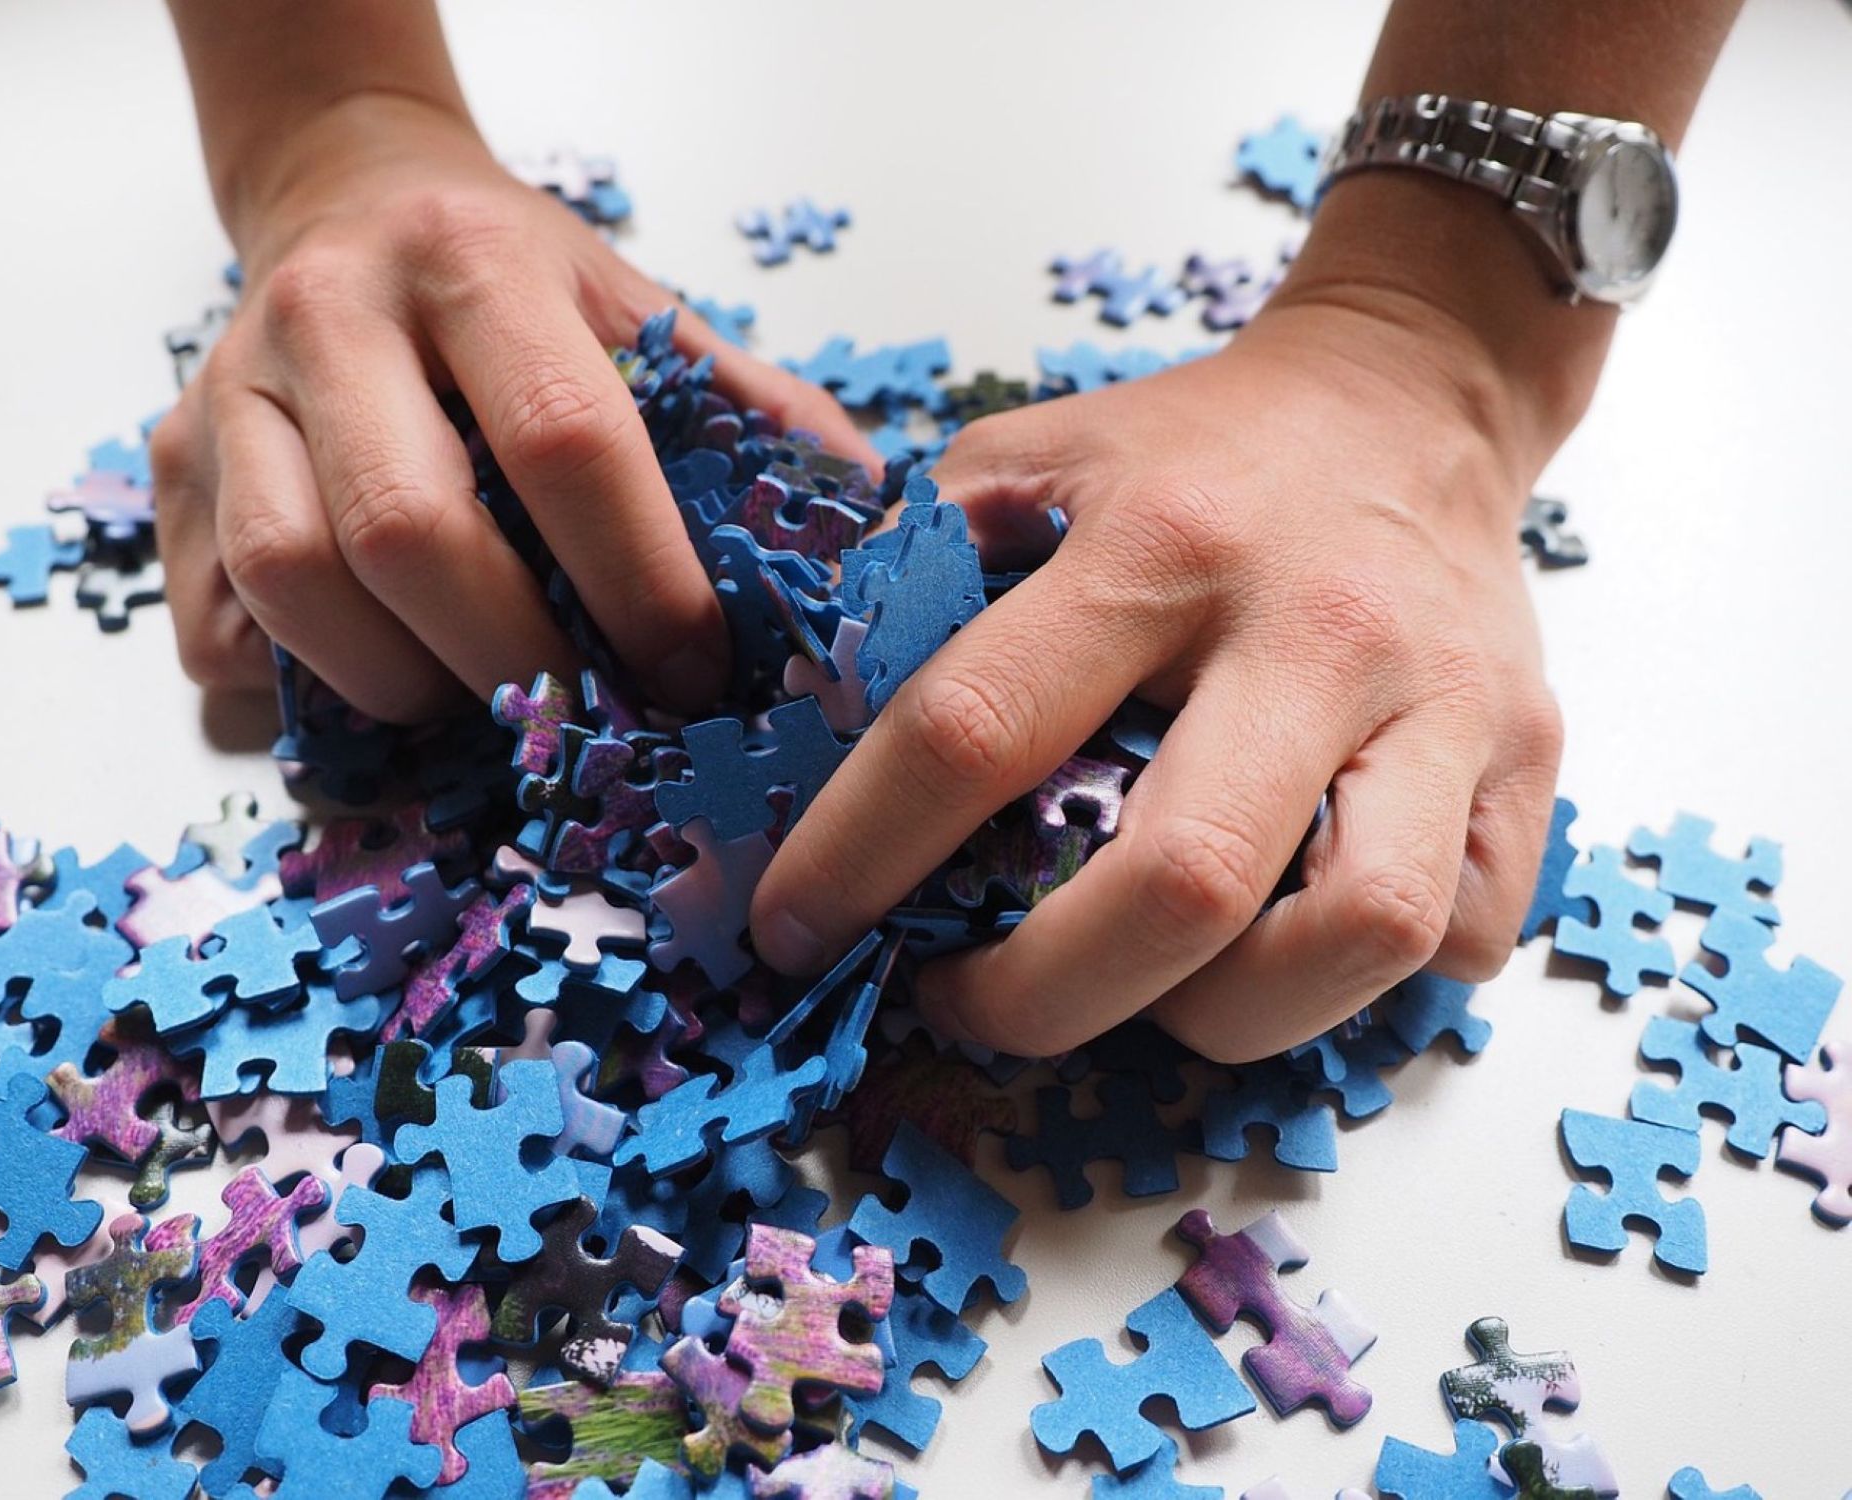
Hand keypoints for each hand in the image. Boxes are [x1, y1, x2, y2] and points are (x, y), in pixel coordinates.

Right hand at [152, 91, 871, 722]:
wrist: (345, 193)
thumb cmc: (509, 274)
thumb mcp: (636, 306)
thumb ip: (748, 409)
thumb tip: (868, 528)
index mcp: (476, 267)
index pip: (564, 442)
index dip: (637, 580)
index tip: (692, 670)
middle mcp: (332, 317)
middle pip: (407, 533)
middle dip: (516, 660)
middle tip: (584, 718)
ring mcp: (230, 389)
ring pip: (292, 585)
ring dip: (403, 684)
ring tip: (477, 699)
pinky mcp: (169, 464)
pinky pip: (214, 622)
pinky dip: (302, 686)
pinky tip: (382, 675)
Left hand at [751, 277, 1570, 1062]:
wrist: (1410, 392)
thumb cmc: (1200, 450)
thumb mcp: (1030, 459)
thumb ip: (917, 576)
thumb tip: (810, 728)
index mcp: (1160, 543)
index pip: (980, 728)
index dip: (863, 854)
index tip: (798, 929)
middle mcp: (1314, 629)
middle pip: (1184, 879)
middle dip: (1042, 994)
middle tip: (968, 1002)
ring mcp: (1444, 703)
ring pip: (1360, 933)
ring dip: (1219, 1013)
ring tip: (1144, 989)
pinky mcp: (1529, 758)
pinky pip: (1464, 934)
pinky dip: (1360, 984)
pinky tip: (1282, 940)